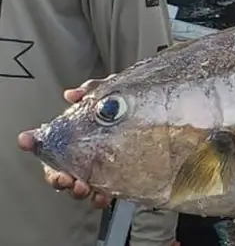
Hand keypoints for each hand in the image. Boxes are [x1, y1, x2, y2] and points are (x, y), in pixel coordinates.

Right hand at [17, 76, 113, 208]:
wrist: (152, 114)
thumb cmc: (124, 107)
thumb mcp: (108, 93)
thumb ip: (91, 91)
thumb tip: (74, 95)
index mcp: (73, 140)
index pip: (47, 144)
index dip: (33, 143)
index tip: (26, 140)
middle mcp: (80, 159)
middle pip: (59, 174)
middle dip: (57, 178)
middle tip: (63, 177)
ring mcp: (96, 171)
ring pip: (78, 188)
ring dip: (76, 191)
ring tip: (82, 187)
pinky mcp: (115, 181)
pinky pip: (103, 195)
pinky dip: (100, 198)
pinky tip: (102, 196)